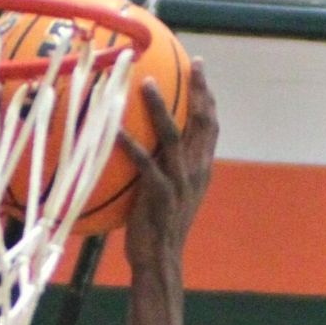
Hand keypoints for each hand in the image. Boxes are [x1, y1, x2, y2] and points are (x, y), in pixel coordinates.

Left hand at [120, 59, 217, 272]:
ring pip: (173, 136)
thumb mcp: (169, 192)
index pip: (210, 125)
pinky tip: (115, 129)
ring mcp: (180, 183)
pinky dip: (131, 145)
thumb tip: (148, 141)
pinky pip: (145, 164)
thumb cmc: (158, 227)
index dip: (207, 95)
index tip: (200, 68)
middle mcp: (195, 171)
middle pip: (201, 122)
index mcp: (201, 169)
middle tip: (191, 64)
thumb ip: (166, 165)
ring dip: (159, 108)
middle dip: (198, 90)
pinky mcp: (161, 195)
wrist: (160, 260)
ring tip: (146, 84)